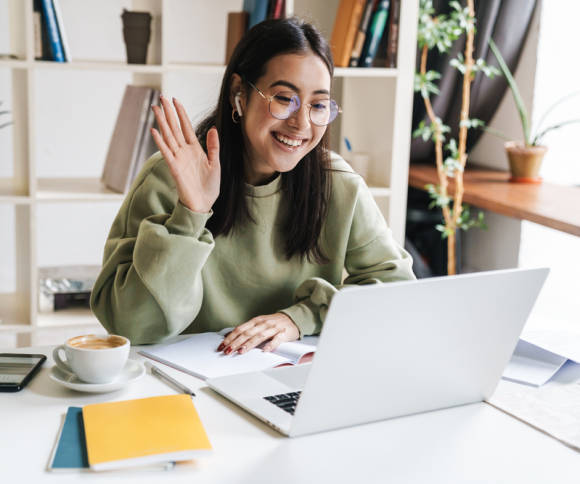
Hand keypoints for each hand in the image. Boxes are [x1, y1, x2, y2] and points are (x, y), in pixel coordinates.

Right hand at [151, 96, 220, 212]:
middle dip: (168, 112)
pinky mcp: (174, 168)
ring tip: (155, 108)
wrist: (203, 204)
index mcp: (195, 149)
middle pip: (174, 128)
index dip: (181, 113)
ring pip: (168, 136)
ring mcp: (178, 159)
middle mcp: (184, 151)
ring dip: (162, 122)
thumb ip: (213, 146)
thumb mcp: (215, 163)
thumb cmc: (209, 186)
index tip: (176, 100)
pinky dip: (160, 142)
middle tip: (161, 97)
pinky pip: (166, 153)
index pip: (186, 127)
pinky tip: (154, 131)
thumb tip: (213, 129)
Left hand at [217, 313, 299, 353]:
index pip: (240, 329)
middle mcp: (263, 324)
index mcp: (256, 321)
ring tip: (240, 351)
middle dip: (235, 343)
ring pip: (259, 336)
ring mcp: (273, 328)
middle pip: (247, 333)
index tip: (222, 346)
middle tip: (227, 351)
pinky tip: (265, 350)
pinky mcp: (283, 333)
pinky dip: (270, 345)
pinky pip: (276, 340)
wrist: (293, 318)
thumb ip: (247, 329)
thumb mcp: (259, 323)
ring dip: (249, 344)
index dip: (230, 337)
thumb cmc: (274, 322)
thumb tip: (230, 335)